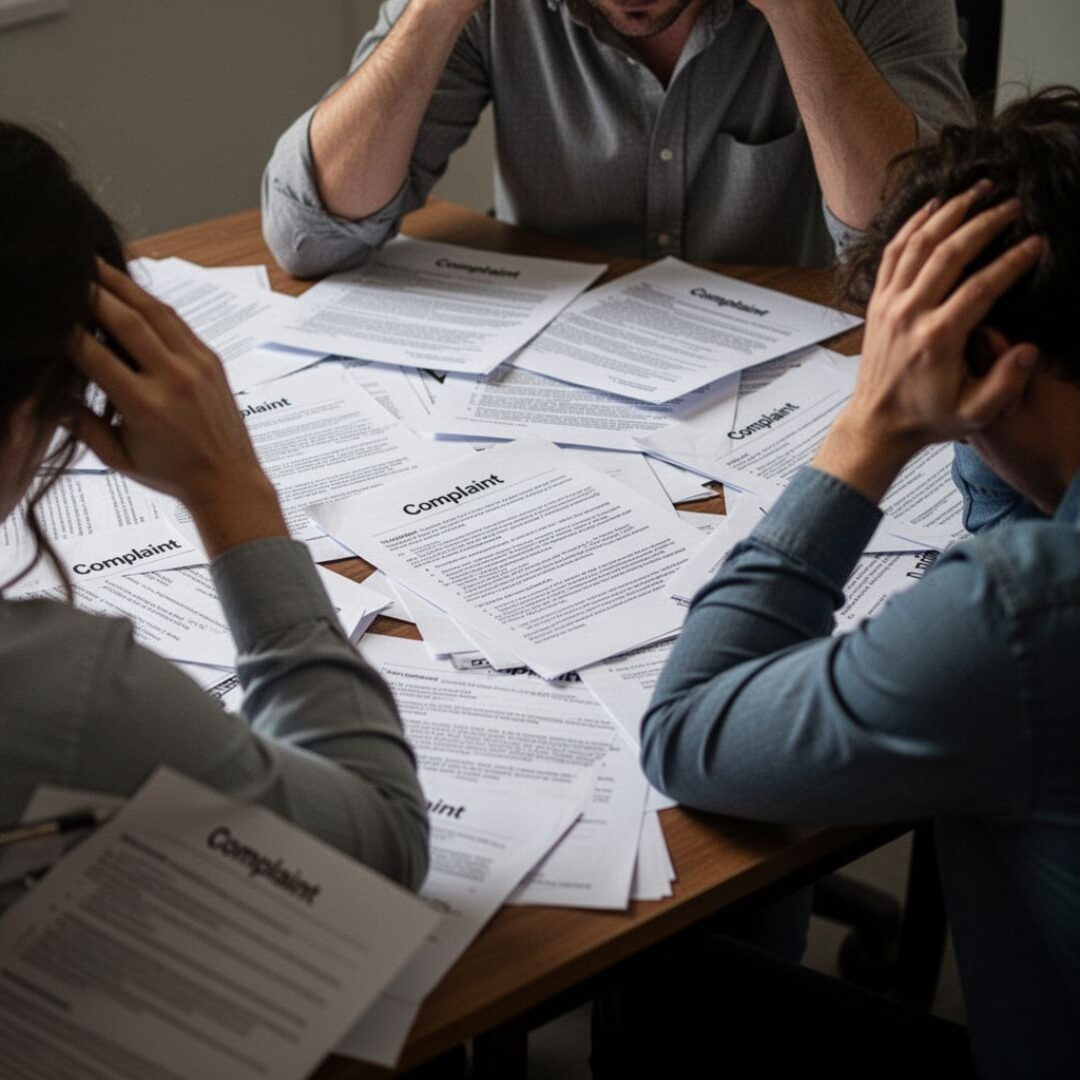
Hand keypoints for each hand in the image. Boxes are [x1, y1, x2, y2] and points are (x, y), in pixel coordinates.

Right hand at [68, 259, 287, 555]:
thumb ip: (78, 424)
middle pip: (125, 320)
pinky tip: (129, 287)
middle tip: (65, 268)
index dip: (65, 329)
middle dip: (91, 290)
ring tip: (93, 263)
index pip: (93, 355)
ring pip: (154, 311)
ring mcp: (197, 366)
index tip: (47, 310)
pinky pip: (177, 321)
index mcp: (145, 406)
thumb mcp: (117, 457)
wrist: (229, 481)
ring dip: (121, 284)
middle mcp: (173, 379)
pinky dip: (150, 301)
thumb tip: (38, 397)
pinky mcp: (212, 360)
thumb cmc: (170, 473)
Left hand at [814, 181, 1042, 501]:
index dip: (1012, 261)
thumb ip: (1006, 383)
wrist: (877, 423)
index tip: (1036, 242)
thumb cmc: (927, 417)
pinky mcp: (876, 303)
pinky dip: (912, 225)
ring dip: (949, 212)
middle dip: (983, 222)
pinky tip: (934, 205)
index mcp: (937, 339)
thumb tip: (1029, 349)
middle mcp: (909, 315)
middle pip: (948, 253)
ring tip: (979, 189)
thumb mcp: (974, 414)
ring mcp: (888, 305)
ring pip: (917, 245)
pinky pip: (893, 254)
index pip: (980, 287)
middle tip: (1012, 204)